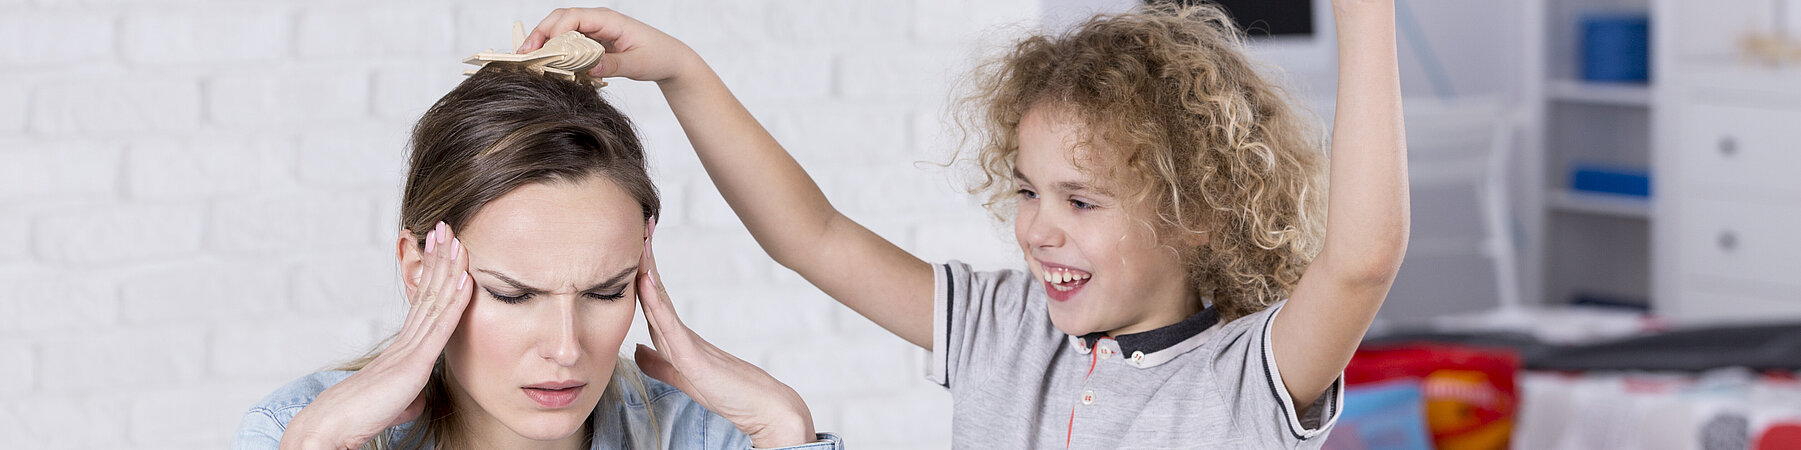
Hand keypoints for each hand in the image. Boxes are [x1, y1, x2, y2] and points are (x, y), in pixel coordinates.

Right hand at [280, 222, 472, 449]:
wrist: (332, 428)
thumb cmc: (359, 418)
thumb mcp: (394, 404)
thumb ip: (409, 394)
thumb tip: (416, 396)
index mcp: (401, 349)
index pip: (422, 304)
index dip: (434, 275)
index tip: (442, 249)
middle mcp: (405, 342)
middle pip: (427, 292)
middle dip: (439, 259)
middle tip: (445, 227)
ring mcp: (409, 349)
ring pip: (434, 301)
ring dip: (448, 268)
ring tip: (456, 238)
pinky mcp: (414, 364)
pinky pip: (440, 327)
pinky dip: (455, 301)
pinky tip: (466, 279)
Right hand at [519, 7, 704, 84]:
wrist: (669, 58)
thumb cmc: (658, 56)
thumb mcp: (638, 64)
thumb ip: (614, 65)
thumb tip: (589, 69)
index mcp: (609, 20)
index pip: (573, 18)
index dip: (553, 31)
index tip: (542, 50)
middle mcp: (598, 21)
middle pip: (560, 20)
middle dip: (540, 35)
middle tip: (525, 56)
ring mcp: (594, 30)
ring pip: (561, 30)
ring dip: (545, 43)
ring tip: (530, 61)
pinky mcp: (593, 42)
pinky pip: (569, 42)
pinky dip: (556, 51)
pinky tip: (547, 65)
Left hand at [633, 218, 817, 447]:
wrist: (765, 407)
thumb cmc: (730, 394)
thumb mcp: (683, 377)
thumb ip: (660, 363)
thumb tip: (638, 348)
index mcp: (678, 338)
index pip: (653, 300)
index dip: (641, 274)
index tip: (635, 245)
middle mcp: (683, 334)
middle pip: (657, 291)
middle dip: (645, 259)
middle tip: (641, 224)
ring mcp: (688, 343)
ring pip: (661, 301)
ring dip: (648, 270)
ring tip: (641, 239)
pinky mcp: (693, 358)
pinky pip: (669, 326)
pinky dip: (655, 302)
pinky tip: (646, 281)